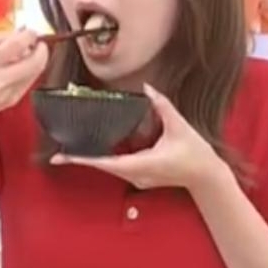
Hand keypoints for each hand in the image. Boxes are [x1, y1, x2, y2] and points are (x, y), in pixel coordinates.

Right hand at [0, 29, 48, 134]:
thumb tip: (16, 33)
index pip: (18, 45)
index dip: (30, 35)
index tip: (30, 31)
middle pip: (36, 62)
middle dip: (41, 49)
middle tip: (36, 42)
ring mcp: (7, 94)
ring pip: (36, 73)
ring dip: (35, 59)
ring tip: (25, 53)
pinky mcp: (11, 102)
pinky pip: (29, 82)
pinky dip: (28, 71)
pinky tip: (17, 67)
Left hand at [50, 84, 223, 191]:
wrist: (208, 178)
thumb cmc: (196, 153)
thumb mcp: (180, 126)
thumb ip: (162, 105)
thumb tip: (147, 87)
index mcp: (142, 164)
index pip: (106, 162)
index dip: (84, 159)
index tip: (64, 157)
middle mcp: (136, 176)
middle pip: (103, 167)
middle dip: (82, 159)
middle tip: (58, 154)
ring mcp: (139, 180)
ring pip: (110, 169)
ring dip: (94, 160)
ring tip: (71, 153)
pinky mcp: (142, 178)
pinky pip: (119, 169)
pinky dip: (107, 160)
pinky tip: (97, 152)